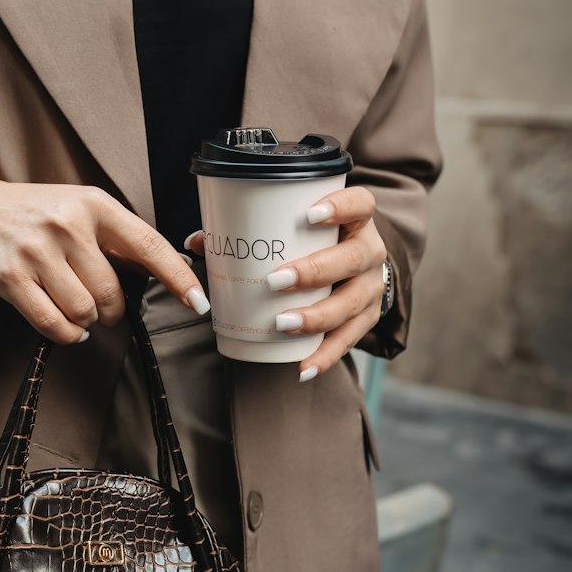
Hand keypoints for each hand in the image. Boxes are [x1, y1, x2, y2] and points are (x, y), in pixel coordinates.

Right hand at [0, 176, 208, 343]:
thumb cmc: (34, 213)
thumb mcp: (79, 209)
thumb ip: (117, 239)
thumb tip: (169, 271)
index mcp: (94, 204)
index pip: (147, 244)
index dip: (176, 277)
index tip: (198, 302)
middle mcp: (68, 225)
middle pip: (111, 293)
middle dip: (110, 309)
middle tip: (98, 303)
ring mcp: (38, 252)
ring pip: (84, 312)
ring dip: (85, 321)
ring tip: (73, 306)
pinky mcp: (12, 277)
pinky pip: (53, 324)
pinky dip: (65, 333)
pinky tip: (66, 326)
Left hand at [184, 187, 386, 379]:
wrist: (356, 267)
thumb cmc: (317, 241)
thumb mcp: (296, 228)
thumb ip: (249, 230)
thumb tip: (199, 242)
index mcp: (356, 220)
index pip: (360, 204)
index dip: (340, 206)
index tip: (309, 215)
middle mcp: (370, 252)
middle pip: (352, 258)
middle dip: (314, 271)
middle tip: (275, 281)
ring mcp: (371, 287)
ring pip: (351, 303)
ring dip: (316, 317)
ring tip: (282, 324)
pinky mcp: (368, 318)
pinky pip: (349, 340)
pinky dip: (325, 355)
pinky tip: (303, 367)